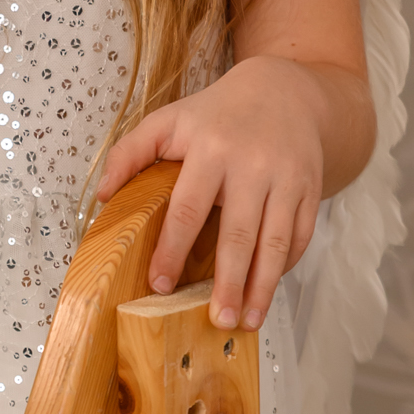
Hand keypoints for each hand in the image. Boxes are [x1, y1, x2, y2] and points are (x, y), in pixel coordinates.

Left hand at [94, 55, 324, 331]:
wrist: (283, 92)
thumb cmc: (215, 114)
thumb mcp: (168, 121)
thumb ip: (130, 153)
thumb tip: (103, 195)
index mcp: (211, 149)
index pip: (188, 208)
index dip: (172, 249)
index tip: (160, 284)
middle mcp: (252, 165)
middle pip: (239, 234)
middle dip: (229, 282)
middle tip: (217, 320)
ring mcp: (287, 179)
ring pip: (275, 242)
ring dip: (262, 287)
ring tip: (247, 321)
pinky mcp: (310, 189)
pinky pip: (299, 236)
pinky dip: (285, 266)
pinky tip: (267, 290)